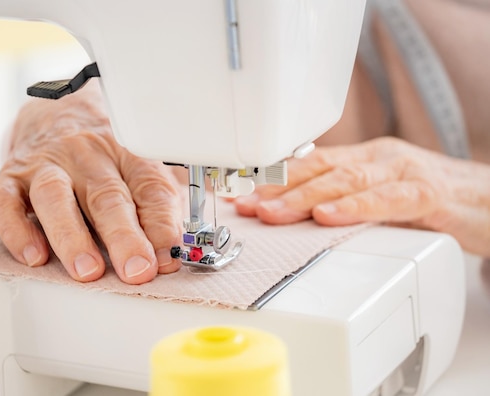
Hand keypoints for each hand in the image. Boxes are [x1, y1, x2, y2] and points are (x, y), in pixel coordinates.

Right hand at [0, 81, 182, 283]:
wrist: (54, 109)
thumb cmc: (106, 148)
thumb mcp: (143, 160)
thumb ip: (166, 195)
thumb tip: (197, 234)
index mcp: (127, 152)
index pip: (149, 188)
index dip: (162, 224)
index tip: (171, 257)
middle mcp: (87, 155)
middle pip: (107, 196)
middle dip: (124, 237)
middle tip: (137, 270)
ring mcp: (47, 164)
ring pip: (56, 196)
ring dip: (72, 236)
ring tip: (87, 270)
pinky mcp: (12, 176)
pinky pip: (6, 202)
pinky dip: (17, 230)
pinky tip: (34, 256)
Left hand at [234, 137, 489, 255]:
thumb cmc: (428, 199)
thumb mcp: (375, 196)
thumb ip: (339, 201)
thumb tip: (292, 215)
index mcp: (362, 159)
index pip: (308, 164)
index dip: (271, 179)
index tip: (239, 194)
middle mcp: (378, 158)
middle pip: (319, 168)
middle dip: (277, 188)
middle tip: (245, 205)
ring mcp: (403, 172)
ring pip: (346, 179)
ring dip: (303, 197)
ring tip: (272, 213)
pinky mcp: (429, 193)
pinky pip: (388, 199)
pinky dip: (355, 207)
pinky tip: (329, 215)